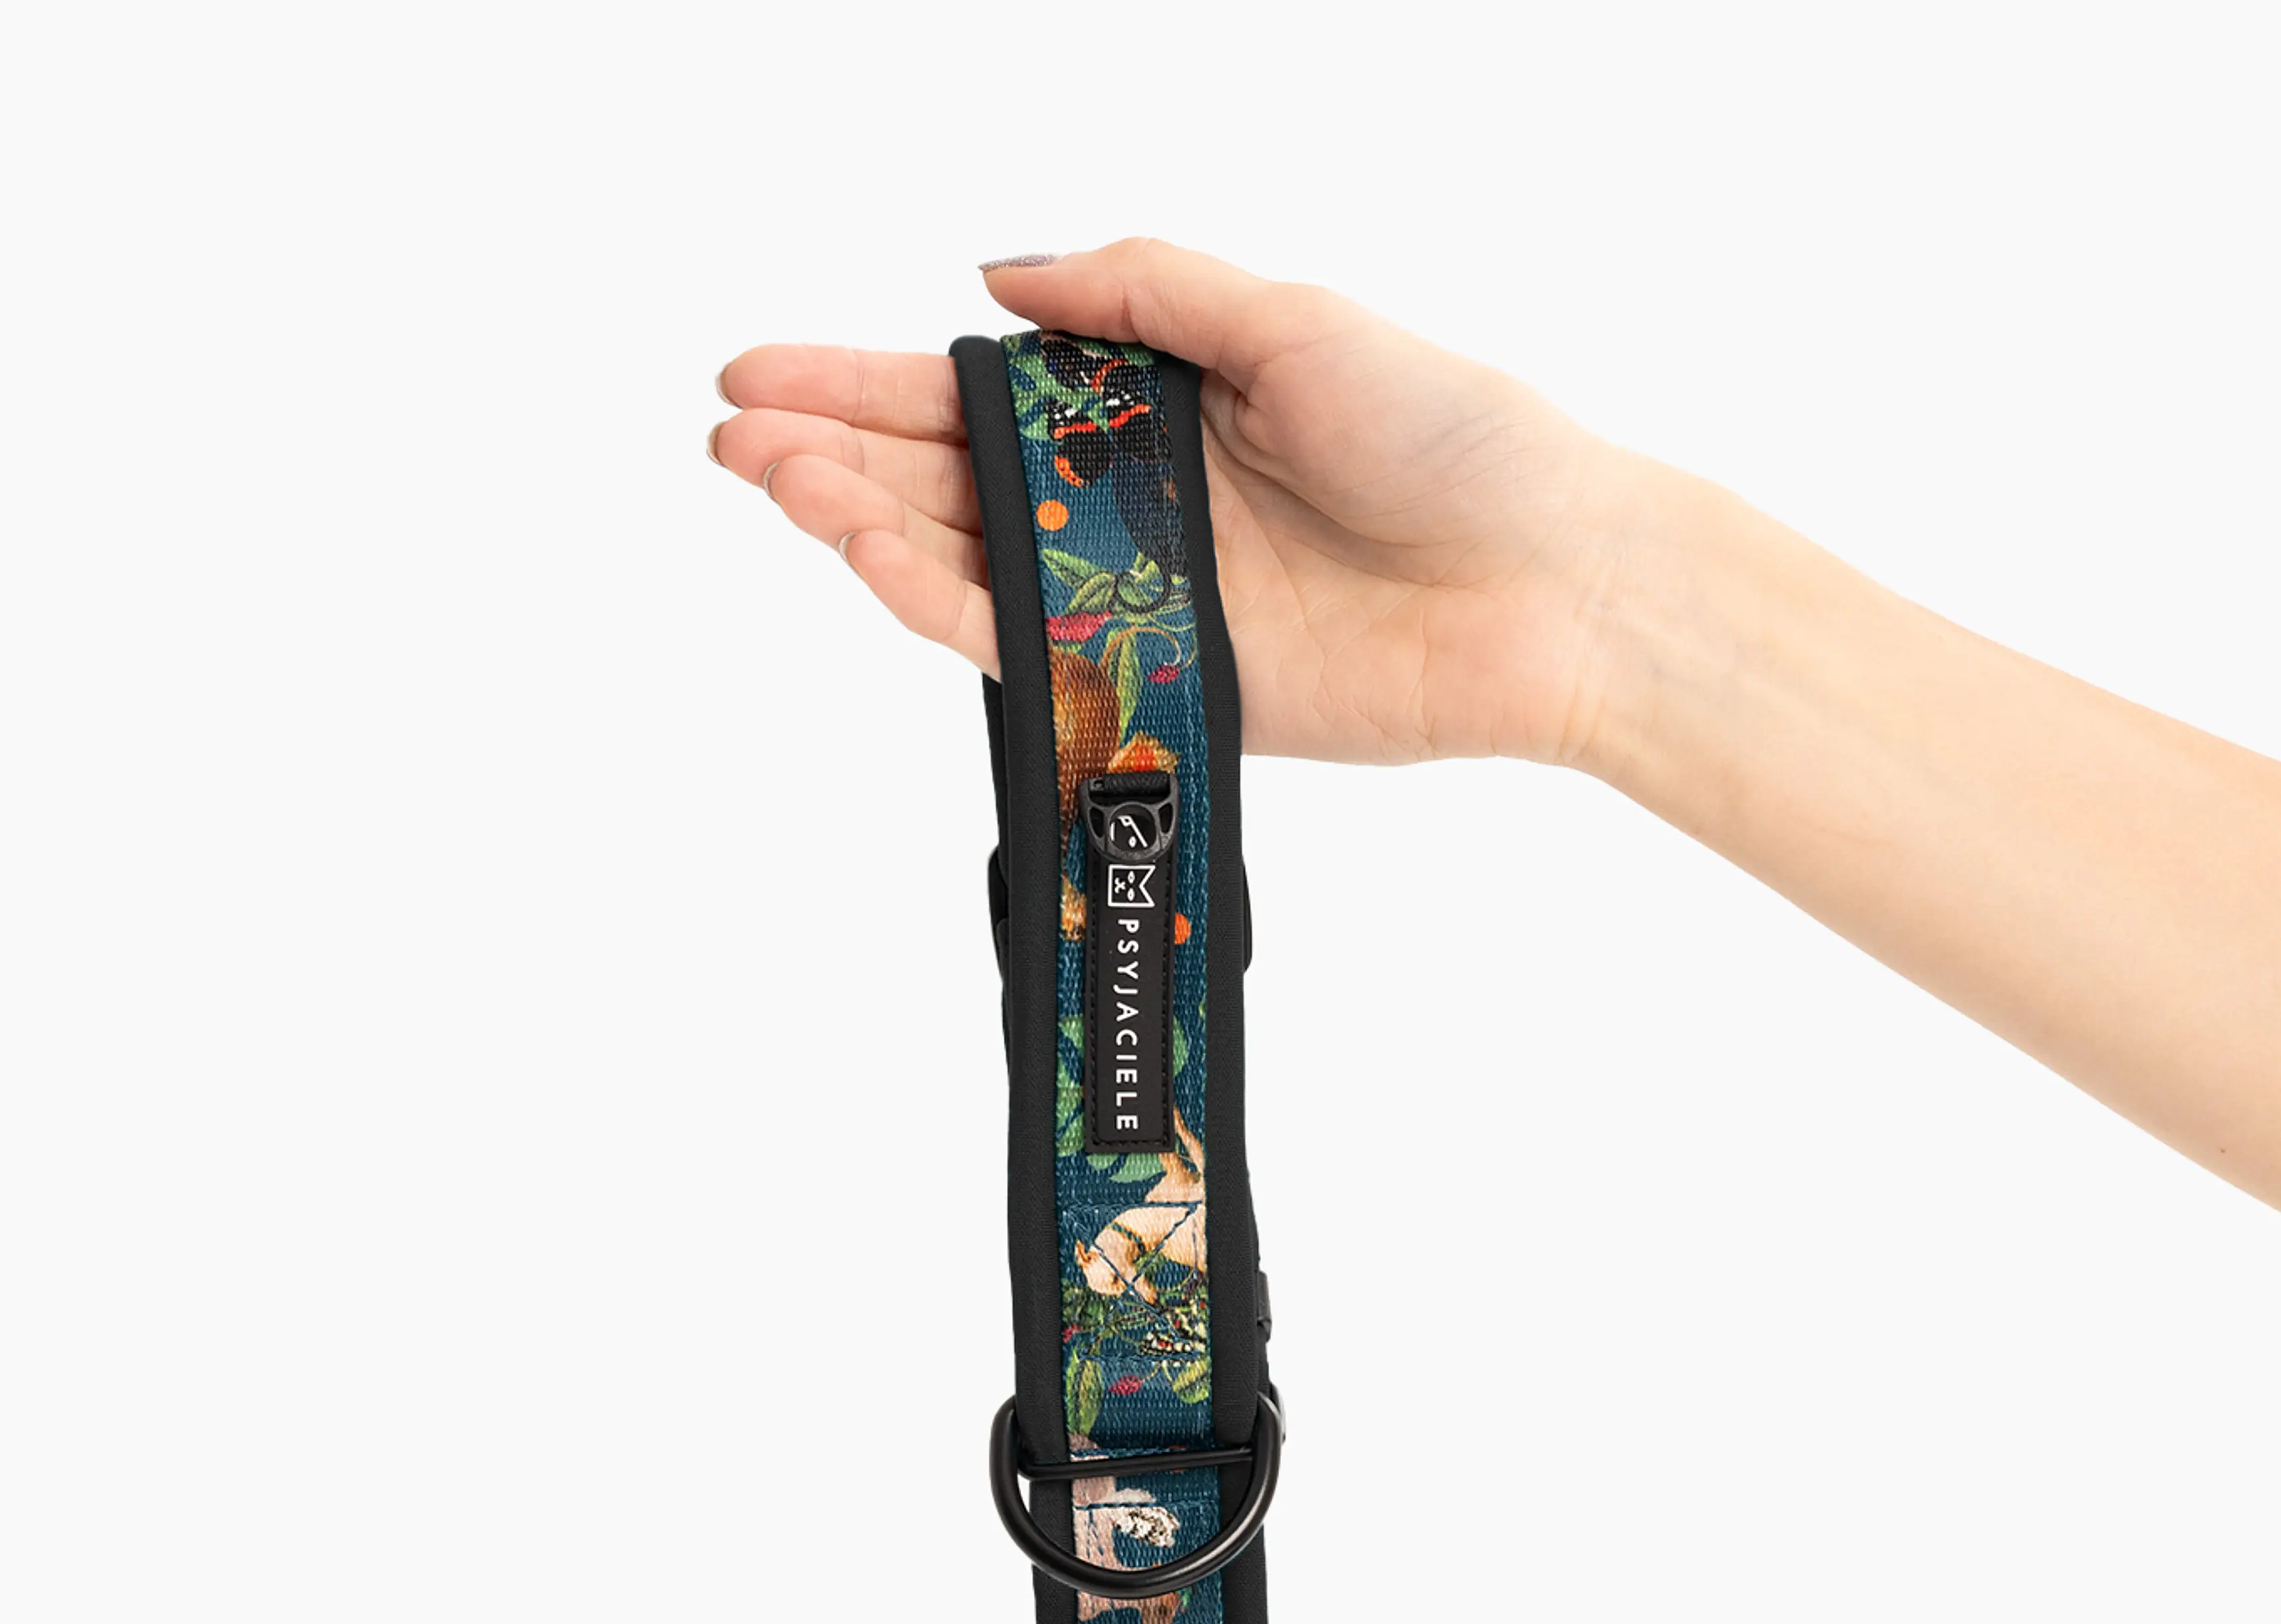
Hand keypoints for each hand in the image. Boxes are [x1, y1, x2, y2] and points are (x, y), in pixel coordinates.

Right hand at [710, 240, 1644, 770]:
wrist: (1547, 580)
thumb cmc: (1452, 433)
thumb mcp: (1287, 317)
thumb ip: (1139, 292)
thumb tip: (994, 277)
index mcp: (1153, 412)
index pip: (976, 397)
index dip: (863, 383)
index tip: (761, 372)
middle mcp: (1129, 512)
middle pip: (947, 485)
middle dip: (830, 457)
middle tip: (732, 436)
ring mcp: (1138, 605)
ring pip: (968, 570)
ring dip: (862, 526)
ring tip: (776, 481)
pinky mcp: (1162, 689)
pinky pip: (1029, 653)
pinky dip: (944, 608)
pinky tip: (874, 556)